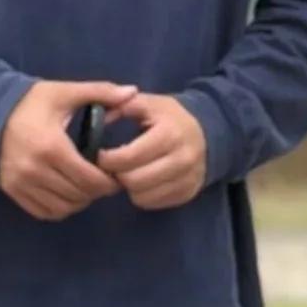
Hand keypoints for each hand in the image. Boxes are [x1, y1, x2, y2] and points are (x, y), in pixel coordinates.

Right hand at [0, 80, 131, 220]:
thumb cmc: (30, 101)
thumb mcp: (65, 92)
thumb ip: (100, 92)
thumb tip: (132, 93)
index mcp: (52, 146)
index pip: (90, 179)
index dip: (109, 183)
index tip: (116, 176)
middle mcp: (35, 170)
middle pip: (79, 196)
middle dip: (97, 191)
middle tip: (104, 181)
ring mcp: (21, 183)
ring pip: (63, 208)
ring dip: (80, 201)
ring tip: (86, 186)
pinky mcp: (12, 191)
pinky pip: (44, 212)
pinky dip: (60, 208)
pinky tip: (67, 193)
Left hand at [96, 91, 207, 210]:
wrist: (207, 132)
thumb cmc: (169, 117)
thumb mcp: (148, 103)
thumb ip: (121, 106)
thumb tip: (99, 118)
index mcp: (170, 133)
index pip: (129, 157)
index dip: (108, 159)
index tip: (101, 155)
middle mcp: (183, 159)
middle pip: (134, 181)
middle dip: (117, 174)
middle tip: (113, 166)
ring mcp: (188, 179)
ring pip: (142, 196)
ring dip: (128, 187)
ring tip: (128, 172)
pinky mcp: (188, 194)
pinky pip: (153, 204)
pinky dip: (142, 195)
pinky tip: (142, 181)